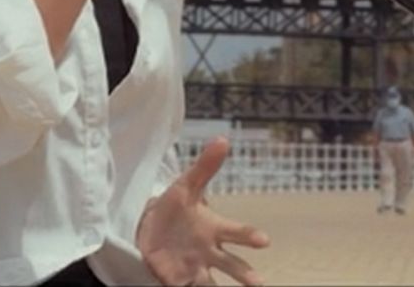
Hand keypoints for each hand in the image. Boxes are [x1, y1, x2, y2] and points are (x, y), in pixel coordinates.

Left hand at [135, 137, 269, 286]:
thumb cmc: (174, 208)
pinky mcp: (179, 280)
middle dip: (244, 273)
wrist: (149, 228)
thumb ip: (205, 166)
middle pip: (232, 264)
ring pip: (212, 283)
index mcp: (215, 229)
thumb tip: (222, 139)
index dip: (249, 235)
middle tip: (258, 282)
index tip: (264, 240)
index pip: (237, 232)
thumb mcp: (185, 186)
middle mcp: (210, 252)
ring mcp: (196, 268)